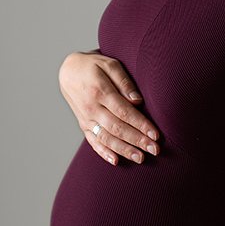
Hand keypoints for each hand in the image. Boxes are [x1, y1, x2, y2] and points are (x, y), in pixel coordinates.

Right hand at [59, 50, 159, 164]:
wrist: (68, 71)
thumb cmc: (94, 66)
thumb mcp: (110, 64)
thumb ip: (124, 82)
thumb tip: (138, 100)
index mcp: (100, 91)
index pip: (124, 112)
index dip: (141, 125)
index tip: (156, 135)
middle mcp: (91, 108)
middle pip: (117, 128)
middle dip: (137, 141)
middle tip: (155, 150)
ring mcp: (86, 118)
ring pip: (106, 138)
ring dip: (124, 150)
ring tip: (140, 158)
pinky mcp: (83, 125)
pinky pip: (92, 141)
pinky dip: (103, 152)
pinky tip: (116, 161)